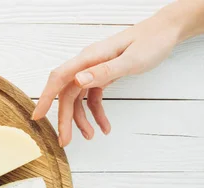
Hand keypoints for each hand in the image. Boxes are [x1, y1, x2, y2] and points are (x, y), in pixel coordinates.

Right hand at [32, 13, 180, 146]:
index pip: (59, 78)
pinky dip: (97, 113)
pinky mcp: (102, 75)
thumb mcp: (131, 59)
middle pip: (67, 94)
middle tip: (65, 141)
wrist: (166, 31)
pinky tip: (105, 126)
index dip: (46, 98)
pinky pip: (93, 97)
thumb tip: (78, 81)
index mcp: (89, 57)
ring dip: (82, 119)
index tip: (37, 117)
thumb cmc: (151, 42)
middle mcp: (87, 64)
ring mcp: (94, 70)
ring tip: (91, 136)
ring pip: (78, 98)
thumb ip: (103, 71)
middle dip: (66, 119)